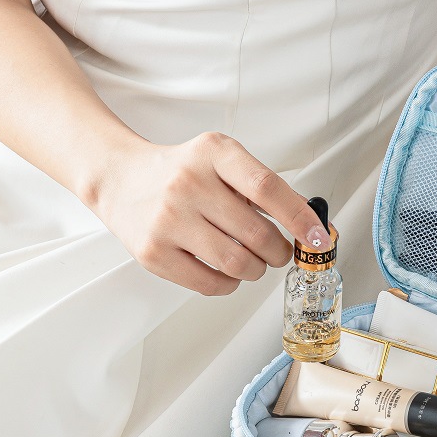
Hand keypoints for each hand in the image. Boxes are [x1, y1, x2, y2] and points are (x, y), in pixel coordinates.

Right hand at [87, 133, 331, 295]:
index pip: (267, 188)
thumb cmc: (180, 172)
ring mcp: (168, 219)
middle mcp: (188, 183)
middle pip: (258, 234)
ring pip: (239, 264)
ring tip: (252, 260)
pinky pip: (212, 284)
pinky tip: (226, 269)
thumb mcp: (221, 160)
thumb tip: (312, 226)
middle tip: (277, 251)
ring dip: (257, 270)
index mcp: (213, 153)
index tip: (319, 239)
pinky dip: (231, 283)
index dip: (300, 218)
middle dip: (279, 251)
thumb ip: (264, 187)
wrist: (117, 178)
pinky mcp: (153, 253)